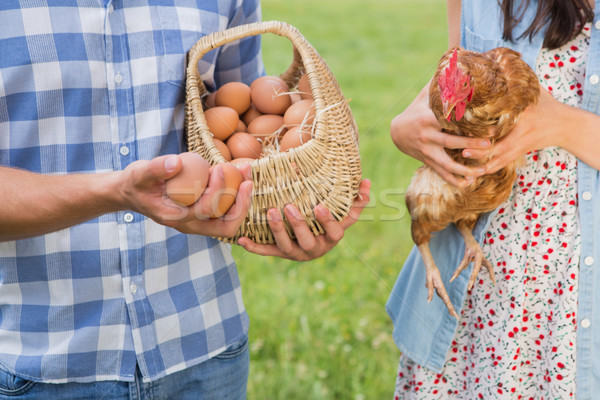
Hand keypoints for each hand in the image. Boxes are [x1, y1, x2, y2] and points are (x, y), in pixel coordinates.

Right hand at [118, 155, 252, 237]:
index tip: (221, 168)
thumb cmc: (134, 183)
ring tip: (246, 172)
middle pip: (226, 227)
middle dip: (242, 205)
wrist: (131, 192)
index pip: (205, 211)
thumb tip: (176, 163)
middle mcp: (189, 225)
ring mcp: (197, 222)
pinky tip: (238, 174)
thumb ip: (155, 169)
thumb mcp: (139, 173)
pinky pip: (225, 211)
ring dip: (242, 199)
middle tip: (248, 179)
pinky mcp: (202, 214)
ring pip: (229, 220)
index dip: (218, 191)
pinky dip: (235, 195)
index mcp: (175, 218)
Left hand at [237, 179, 370, 260]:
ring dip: (278, 230)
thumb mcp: (342, 211)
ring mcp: (297, 253)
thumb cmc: (327, 220)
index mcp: (331, 237)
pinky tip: (242, 240)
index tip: (319, 207)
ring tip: (271, 212)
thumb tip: (366, 181)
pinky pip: (267, 252)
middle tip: (288, 207)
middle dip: (298, 225)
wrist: (308, 240)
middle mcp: (315, 248)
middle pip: (309, 241)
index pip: (335, 232)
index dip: (328, 222)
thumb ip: (356, 198)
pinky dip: (254, 248)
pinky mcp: (280, 254)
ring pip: (287, 246)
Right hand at [390, 81, 489, 186]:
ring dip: (463, 169)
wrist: (397, 132)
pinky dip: (453, 180)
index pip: (449, 120)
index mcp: (429, 119)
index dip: (465, 122)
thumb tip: (456, 59)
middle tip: (489, 145)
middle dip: (470, 145)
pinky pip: (441, 172)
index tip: (482, 121)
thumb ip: (440, 84)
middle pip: (451, 142)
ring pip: (447, 163)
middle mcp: (427, 136)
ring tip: (480, 171)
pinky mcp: (428, 161)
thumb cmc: (416, 110)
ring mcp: (427, 151)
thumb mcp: (425, 96)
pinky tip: (467, 184)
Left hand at [462, 88, 567, 172]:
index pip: (501, 123)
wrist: (565, 126)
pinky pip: (500, 165)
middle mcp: (519, 135)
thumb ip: (516, 83)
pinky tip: (473, 172)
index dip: (483, 127)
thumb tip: (496, 63)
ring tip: (463, 166)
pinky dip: (487, 169)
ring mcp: (519, 147)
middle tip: (461, 150)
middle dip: (479, 150)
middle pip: (497, 147)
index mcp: (521, 117)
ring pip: (497, 160)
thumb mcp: (534, 92)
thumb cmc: (547, 105)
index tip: (466, 127)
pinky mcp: (518, 154)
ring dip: (480, 164)